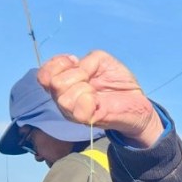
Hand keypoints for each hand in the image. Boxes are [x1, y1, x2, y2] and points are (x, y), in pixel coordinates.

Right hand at [38, 51, 160, 145]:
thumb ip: (85, 61)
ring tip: (95, 91)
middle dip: (74, 74)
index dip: (57, 63)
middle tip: (90, 79)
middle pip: (53, 84)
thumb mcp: (101, 60)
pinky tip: (97, 99)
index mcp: (64, 85)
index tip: (75, 61)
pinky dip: (88, 98)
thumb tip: (77, 69)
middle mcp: (64, 100)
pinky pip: (78, 110)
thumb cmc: (118, 82)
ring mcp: (75, 113)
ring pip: (63, 98)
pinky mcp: (89, 121)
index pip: (43, 75)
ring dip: (82, 87)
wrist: (138, 102)